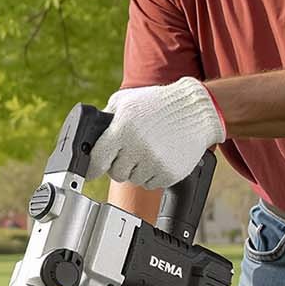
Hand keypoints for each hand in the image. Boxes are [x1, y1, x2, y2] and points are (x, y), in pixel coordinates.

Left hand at [91, 77, 225, 190]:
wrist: (194, 109)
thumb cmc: (158, 103)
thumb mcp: (126, 101)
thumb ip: (106, 118)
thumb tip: (90, 138)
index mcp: (123, 129)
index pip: (97, 160)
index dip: (92, 167)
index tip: (91, 171)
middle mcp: (137, 147)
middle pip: (116, 174)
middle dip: (119, 165)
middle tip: (129, 152)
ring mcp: (154, 162)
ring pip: (133, 180)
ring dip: (137, 170)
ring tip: (148, 150)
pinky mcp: (169, 174)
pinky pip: (151, 184)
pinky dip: (152, 174)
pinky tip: (160, 156)